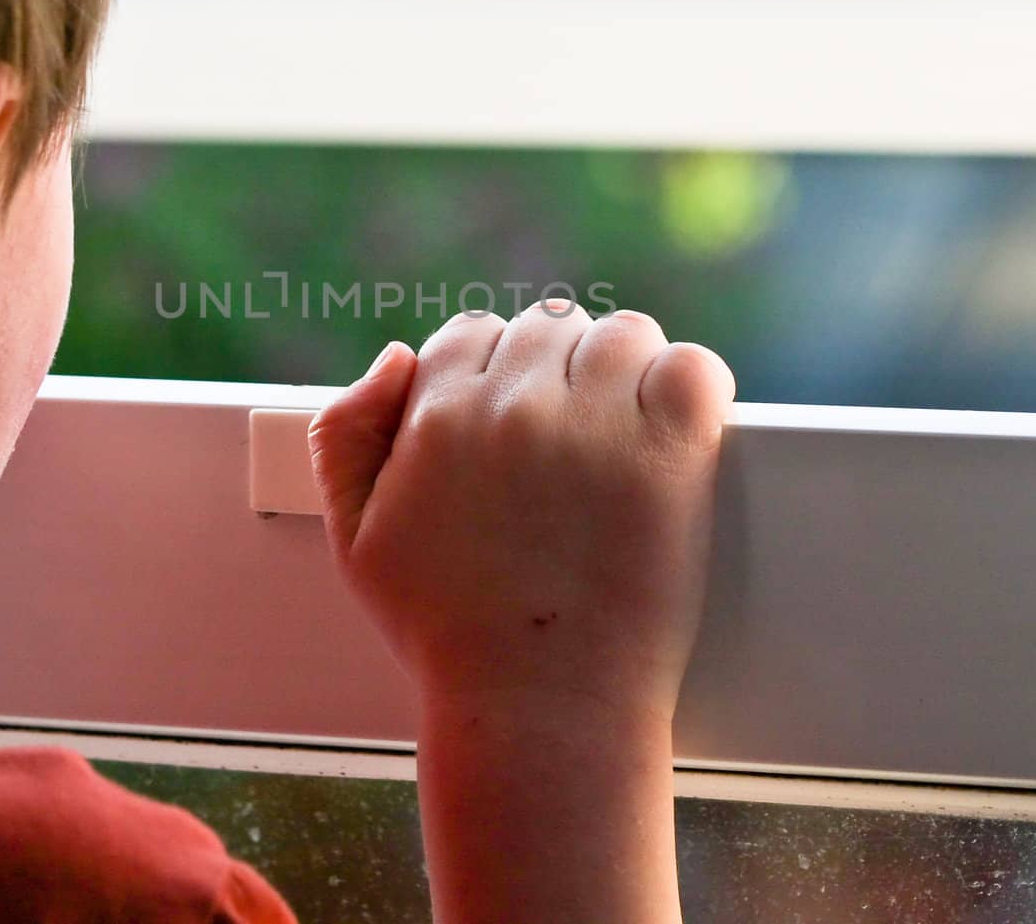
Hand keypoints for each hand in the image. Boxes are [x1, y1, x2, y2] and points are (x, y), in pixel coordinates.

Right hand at [307, 301, 734, 725]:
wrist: (538, 708)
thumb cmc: (445, 631)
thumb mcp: (354, 538)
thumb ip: (344, 435)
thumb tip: (397, 354)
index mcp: (438, 416)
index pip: (470, 334)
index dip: (490, 374)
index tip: (511, 425)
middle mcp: (515, 405)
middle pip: (547, 327)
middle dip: (554, 373)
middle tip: (568, 441)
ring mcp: (597, 423)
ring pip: (621, 334)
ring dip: (622, 371)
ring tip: (621, 433)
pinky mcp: (671, 451)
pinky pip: (692, 366)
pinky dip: (688, 385)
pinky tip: (673, 429)